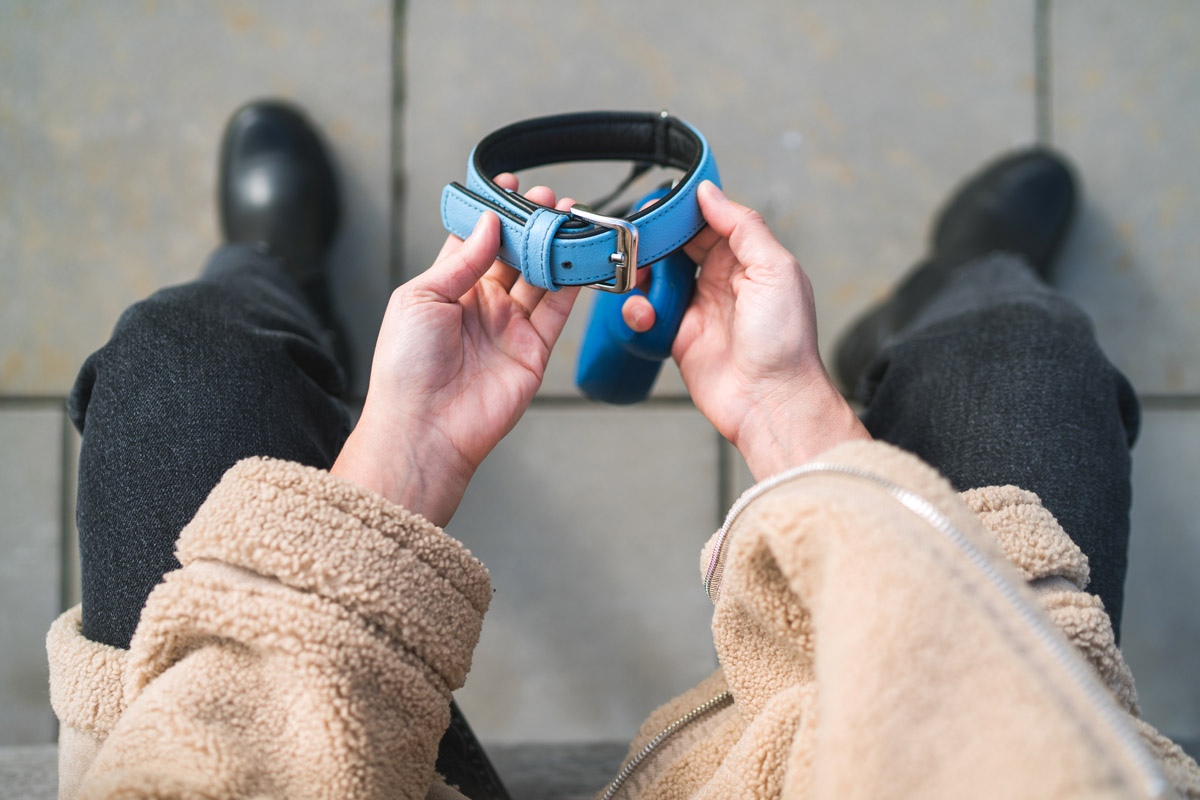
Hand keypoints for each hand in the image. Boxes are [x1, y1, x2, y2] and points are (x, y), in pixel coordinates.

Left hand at [332, 178, 580, 525]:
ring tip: (571, 216)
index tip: (509, 187)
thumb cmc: (406, 367)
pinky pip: (558, 309)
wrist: (424, 426)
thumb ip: (461, 259)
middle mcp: (480, 305)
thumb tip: (490, 223)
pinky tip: (580, 255)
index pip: (475, 240)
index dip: (493, 213)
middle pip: (514, 255)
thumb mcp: (421, 297)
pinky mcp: (534, 350)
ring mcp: (509, 327)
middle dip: (532, 225)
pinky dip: (573, 282)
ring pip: (540, 277)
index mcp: (447, 289)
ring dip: (555, 247)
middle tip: (549, 198)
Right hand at [623, 181, 868, 479]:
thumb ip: (742, 227)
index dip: (682, 211)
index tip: (657, 204)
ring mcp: (698, 308)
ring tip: (638, 278)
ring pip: (657, 276)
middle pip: (677, 246)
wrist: (771, 401)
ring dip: (642, 274)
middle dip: (654, 240)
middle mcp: (722, 281)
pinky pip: (648, 312)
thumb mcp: (775, 270)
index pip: (709, 222)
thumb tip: (710, 193)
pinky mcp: (678, 336)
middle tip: (635, 238)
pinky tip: (646, 314)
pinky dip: (638, 309)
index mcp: (749, 259)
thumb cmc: (785, 342)